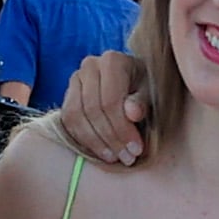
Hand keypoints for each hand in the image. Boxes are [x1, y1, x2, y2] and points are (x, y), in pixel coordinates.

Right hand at [58, 48, 153, 167]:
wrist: (133, 79)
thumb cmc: (145, 87)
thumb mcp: (152, 93)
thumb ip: (142, 102)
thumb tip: (132, 113)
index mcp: (112, 60)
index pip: (111, 101)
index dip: (122, 129)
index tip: (136, 149)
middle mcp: (89, 65)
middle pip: (92, 109)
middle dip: (110, 138)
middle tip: (126, 157)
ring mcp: (75, 79)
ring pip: (75, 116)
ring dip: (94, 142)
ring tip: (113, 157)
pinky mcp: (67, 94)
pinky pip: (68, 120)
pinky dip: (82, 139)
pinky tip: (99, 150)